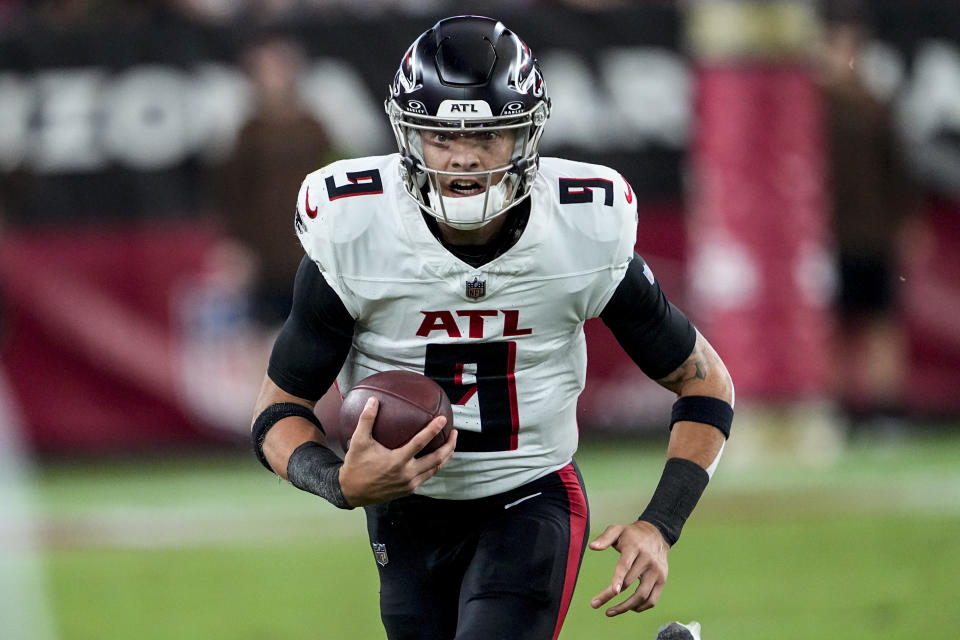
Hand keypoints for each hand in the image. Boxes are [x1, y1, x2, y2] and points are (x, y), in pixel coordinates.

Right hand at [338, 397, 456, 506]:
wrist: (352, 492)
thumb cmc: (356, 466)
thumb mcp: (358, 441)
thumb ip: (366, 420)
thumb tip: (373, 400)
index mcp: (397, 461)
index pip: (420, 443)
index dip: (433, 430)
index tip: (443, 420)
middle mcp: (407, 474)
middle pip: (436, 459)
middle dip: (449, 446)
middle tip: (454, 432)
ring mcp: (409, 484)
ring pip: (435, 469)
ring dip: (446, 456)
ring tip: (450, 444)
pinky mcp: (409, 490)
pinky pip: (427, 476)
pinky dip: (435, 466)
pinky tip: (437, 457)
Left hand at [588, 520, 668, 615]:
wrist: (656, 535)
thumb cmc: (632, 535)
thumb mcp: (617, 530)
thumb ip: (605, 538)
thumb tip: (592, 547)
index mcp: (635, 547)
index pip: (626, 565)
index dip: (619, 579)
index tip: (612, 592)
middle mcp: (648, 560)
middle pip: (630, 583)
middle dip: (611, 596)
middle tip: (595, 604)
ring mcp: (657, 572)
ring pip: (642, 595)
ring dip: (625, 607)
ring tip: (609, 612)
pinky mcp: (662, 580)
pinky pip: (652, 600)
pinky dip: (640, 607)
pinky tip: (628, 608)